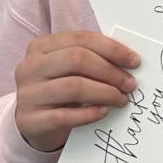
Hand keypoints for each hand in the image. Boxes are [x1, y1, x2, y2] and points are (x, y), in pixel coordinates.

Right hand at [14, 30, 140, 152]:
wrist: (33, 123)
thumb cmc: (58, 90)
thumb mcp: (68, 70)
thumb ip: (90, 60)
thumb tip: (128, 61)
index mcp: (41, 47)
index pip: (80, 39)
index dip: (111, 48)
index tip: (134, 61)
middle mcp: (30, 67)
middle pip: (77, 59)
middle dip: (110, 71)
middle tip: (129, 83)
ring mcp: (28, 94)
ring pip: (73, 87)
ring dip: (104, 92)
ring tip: (121, 99)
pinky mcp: (31, 120)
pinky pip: (65, 116)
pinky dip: (89, 113)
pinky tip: (104, 112)